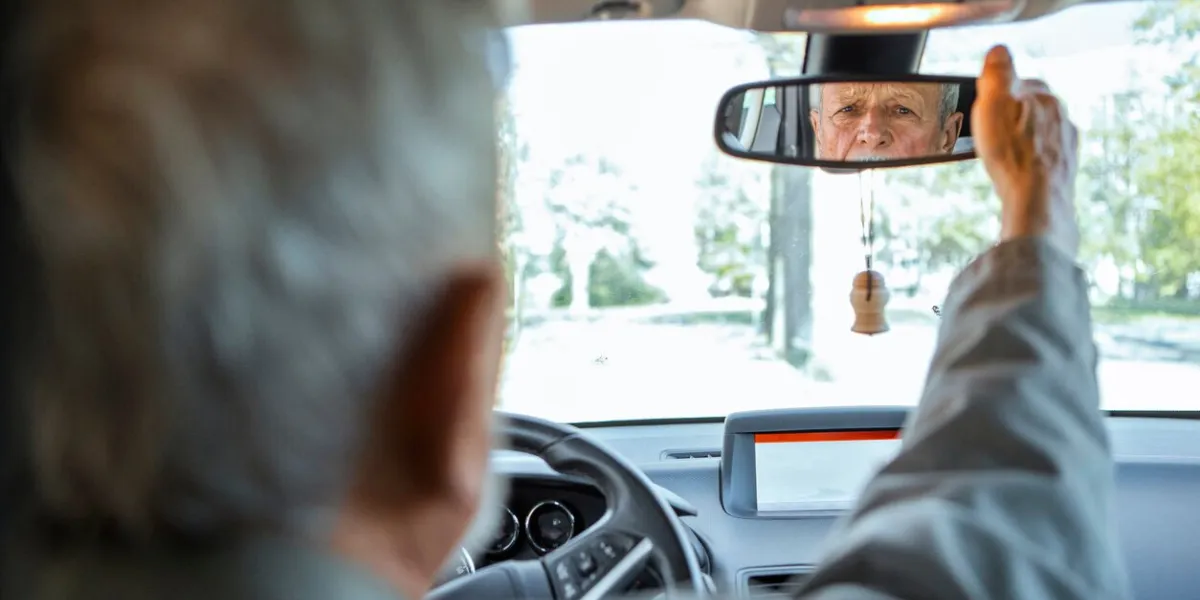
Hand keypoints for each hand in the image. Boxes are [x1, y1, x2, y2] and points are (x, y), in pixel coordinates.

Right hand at [972, 45, 1079, 258]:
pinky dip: (1031, 161)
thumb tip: (1000, 50)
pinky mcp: (1066, 169)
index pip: (1022, 83)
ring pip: (1040, 133)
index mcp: (1045, 97)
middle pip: (1032, 108)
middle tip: (990, 132)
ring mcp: (1067, 144)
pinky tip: (1017, 172)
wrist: (1038, 200)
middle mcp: (1063, 116)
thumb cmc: (1012, 153)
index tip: (986, 106)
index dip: (1000, 93)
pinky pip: (1045, 158)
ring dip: (1023, 140)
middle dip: (1013, 116)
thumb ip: (998, 73)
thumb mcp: (994, 104)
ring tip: (1002, 155)